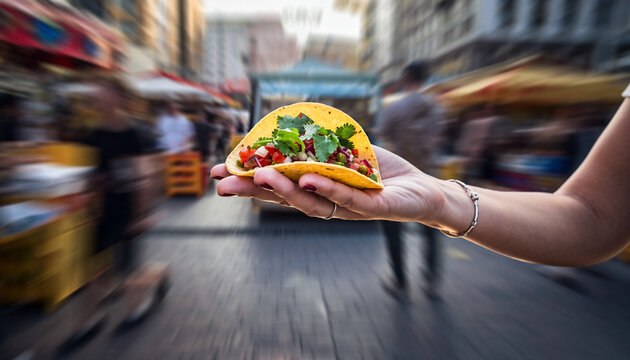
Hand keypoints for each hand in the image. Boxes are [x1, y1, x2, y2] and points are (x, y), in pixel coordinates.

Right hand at [210, 146, 445, 221]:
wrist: (422, 189)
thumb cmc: (380, 171)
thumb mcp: (345, 151)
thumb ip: (319, 144)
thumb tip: (290, 123)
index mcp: (316, 189)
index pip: (278, 185)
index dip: (249, 179)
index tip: (219, 172)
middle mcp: (326, 203)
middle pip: (285, 198)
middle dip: (254, 191)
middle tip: (223, 184)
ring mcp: (348, 208)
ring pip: (311, 203)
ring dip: (286, 190)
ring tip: (263, 176)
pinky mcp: (373, 208)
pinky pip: (347, 199)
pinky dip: (327, 190)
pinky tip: (309, 180)